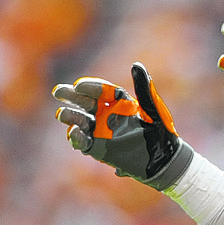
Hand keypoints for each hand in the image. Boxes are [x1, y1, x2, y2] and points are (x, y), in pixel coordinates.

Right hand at [52, 62, 192, 189]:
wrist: (165, 160)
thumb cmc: (162, 132)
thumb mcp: (153, 109)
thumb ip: (144, 88)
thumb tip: (136, 65)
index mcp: (121, 103)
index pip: (102, 91)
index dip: (90, 87)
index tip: (79, 85)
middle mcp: (108, 115)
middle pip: (86, 103)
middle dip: (72, 97)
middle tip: (58, 92)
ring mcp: (102, 132)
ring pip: (81, 121)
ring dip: (71, 117)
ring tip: (62, 114)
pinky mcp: (98, 148)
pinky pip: (83, 142)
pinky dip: (76, 138)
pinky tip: (73, 133)